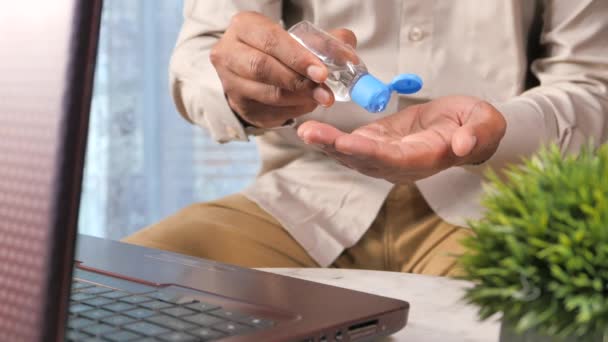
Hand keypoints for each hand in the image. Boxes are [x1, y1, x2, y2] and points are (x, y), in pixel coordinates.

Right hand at [210, 11, 356, 127]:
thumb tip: (349, 57)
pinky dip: (293, 111)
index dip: (298, 58)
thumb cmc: (280, 50)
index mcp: (245, 27)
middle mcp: (229, 53)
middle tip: (326, 94)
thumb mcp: (300, 38)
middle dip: (300, 83)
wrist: (253, 69)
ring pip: (267, 94)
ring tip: (320, 99)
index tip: (322, 73)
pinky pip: (269, 112)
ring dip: (299, 99)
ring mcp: (230, 82)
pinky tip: (306, 105)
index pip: (271, 41)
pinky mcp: (239, 106)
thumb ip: (327, 42)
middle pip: (264, 69)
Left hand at [297, 96, 506, 183]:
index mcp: (425, 158)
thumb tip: (464, 145)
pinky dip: (331, 139)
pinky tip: (312, 130)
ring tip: (304, 130)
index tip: (346, 143)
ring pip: (352, 155)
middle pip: (364, 159)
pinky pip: (351, 145)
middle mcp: (400, 164)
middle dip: (336, 147)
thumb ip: (478, 133)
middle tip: (309, 133)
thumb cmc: (475, 126)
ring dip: (327, 144)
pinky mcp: (376, 144)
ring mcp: (386, 157)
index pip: (393, 158)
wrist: (463, 130)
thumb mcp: (486, 123)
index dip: (369, 152)